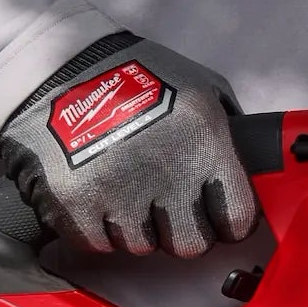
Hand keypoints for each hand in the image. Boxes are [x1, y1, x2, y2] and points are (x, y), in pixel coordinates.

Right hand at [0, 34, 257, 257]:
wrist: (51, 60)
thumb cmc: (136, 74)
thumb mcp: (200, 87)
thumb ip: (230, 132)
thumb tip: (255, 175)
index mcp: (204, 139)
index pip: (237, 219)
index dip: (226, 221)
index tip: (215, 215)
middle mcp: (165, 169)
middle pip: (190, 244)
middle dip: (180, 230)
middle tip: (164, 205)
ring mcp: (117, 189)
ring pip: (141, 246)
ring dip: (134, 227)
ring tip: (122, 189)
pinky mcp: (73, 203)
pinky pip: (96, 243)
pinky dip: (94, 227)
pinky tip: (94, 193)